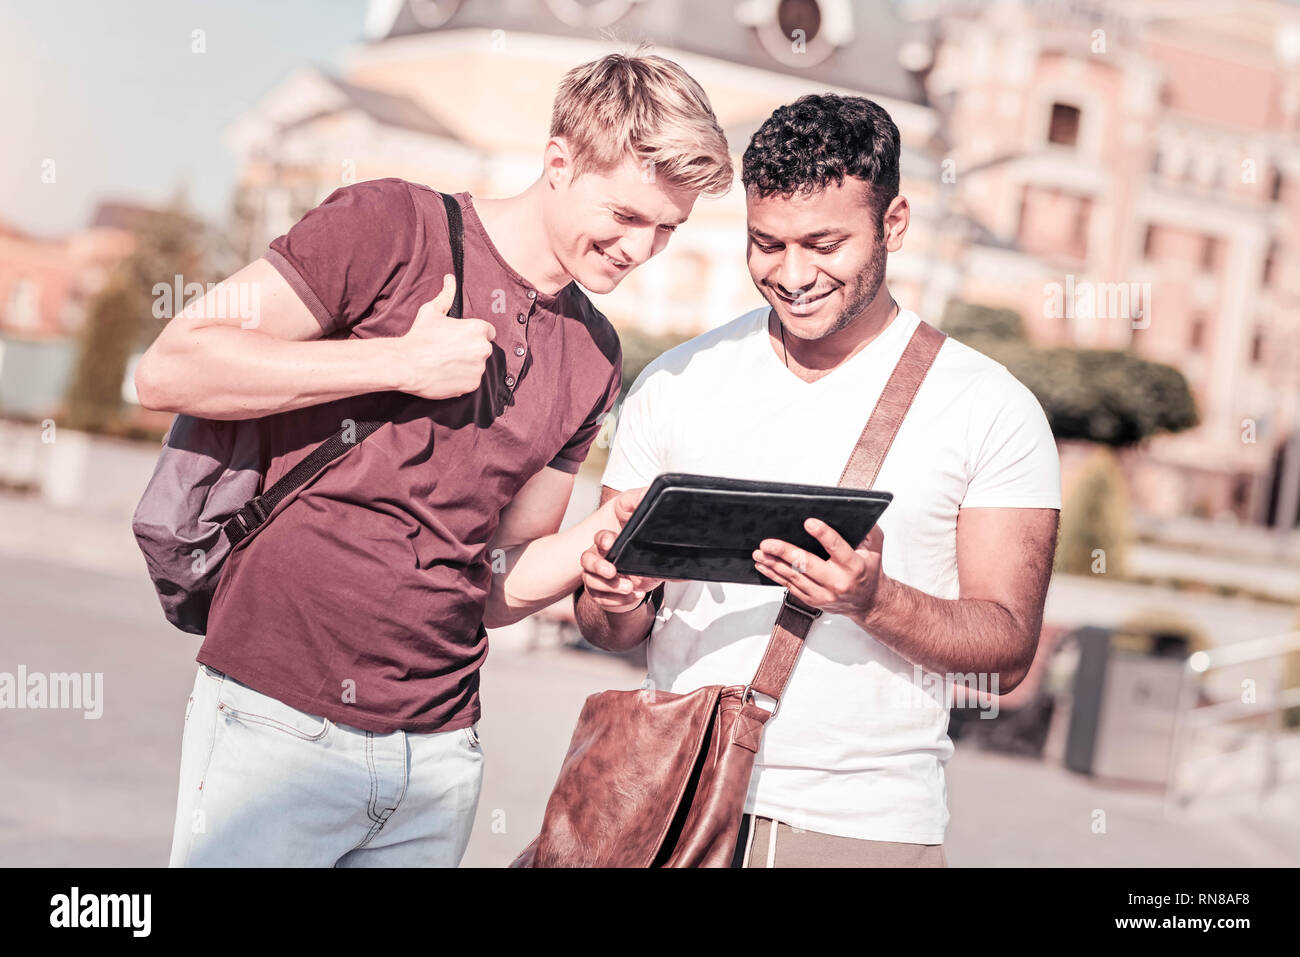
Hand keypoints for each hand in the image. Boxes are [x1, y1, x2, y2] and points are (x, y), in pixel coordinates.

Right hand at [397, 275, 495, 399]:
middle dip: (471, 349)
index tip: (462, 338)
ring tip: (446, 362)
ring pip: (477, 366)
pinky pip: (471, 381)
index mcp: (477, 329)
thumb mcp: (431, 311)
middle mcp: (483, 348)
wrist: (406, 364)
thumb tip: (450, 279)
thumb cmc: (419, 336)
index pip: (488, 331)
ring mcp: (478, 368)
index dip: (474, 334)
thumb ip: (445, 295)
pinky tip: (446, 373)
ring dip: (467, 365)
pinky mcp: (472, 385)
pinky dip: (462, 379)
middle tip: (450, 351)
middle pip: (483, 349)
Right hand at [581, 487, 668, 613]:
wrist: (646, 577)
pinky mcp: (603, 594)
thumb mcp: (645, 524)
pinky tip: (633, 596)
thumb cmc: (642, 545)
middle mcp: (600, 558)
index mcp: (609, 541)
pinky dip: (617, 601)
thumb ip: (643, 506)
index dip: (603, 541)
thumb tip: (650, 494)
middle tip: (613, 571)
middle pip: (586, 560)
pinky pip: (601, 600)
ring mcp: (599, 577)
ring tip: (631, 587)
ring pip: (591, 583)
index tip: (611, 543)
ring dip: (610, 587)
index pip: (600, 538)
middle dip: (598, 566)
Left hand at [753, 519, 885, 619]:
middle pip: (807, 565)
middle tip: (767, 543)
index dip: (823, 534)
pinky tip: (764, 565)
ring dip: (774, 563)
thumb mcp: (875, 547)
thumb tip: (855, 509)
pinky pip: (790, 586)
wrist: (868, 602)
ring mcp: (823, 594)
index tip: (809, 522)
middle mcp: (837, 582)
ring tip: (760, 552)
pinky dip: (775, 575)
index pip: (837, 548)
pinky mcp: (812, 600)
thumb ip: (868, 529)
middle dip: (785, 552)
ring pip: (794, 577)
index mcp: (854, 566)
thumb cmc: (869, 570)